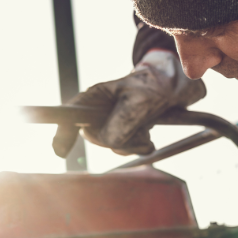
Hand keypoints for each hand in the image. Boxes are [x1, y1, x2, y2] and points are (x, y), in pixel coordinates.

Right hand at [52, 49, 204, 156]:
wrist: (178, 86)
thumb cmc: (155, 85)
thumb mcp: (139, 102)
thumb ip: (120, 123)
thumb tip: (108, 143)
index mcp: (95, 97)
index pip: (69, 117)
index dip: (62, 135)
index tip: (60, 152)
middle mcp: (100, 110)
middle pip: (96, 137)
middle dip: (117, 139)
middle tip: (139, 131)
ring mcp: (113, 121)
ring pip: (113, 145)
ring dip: (133, 143)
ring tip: (147, 129)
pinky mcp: (127, 130)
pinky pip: (127, 148)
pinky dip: (140, 146)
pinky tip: (149, 136)